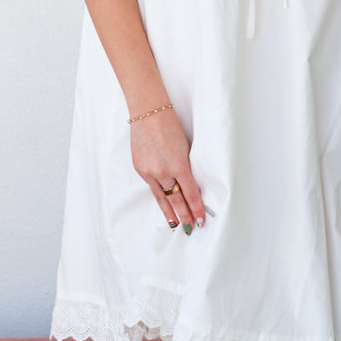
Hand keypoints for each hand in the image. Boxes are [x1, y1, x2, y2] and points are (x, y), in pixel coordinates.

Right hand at [130, 106, 205, 233]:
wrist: (148, 112)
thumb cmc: (170, 124)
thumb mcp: (185, 147)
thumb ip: (185, 166)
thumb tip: (188, 183)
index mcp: (178, 164)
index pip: (190, 193)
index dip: (196, 208)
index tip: (201, 220)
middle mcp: (163, 171)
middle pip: (176, 199)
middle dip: (185, 215)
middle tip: (190, 228)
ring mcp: (149, 171)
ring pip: (161, 198)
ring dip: (169, 212)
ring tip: (175, 225)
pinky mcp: (139, 168)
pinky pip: (151, 187)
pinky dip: (158, 197)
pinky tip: (163, 204)